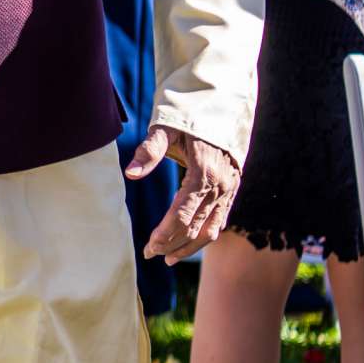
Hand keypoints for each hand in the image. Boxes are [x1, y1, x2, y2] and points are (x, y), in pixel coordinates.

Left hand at [128, 124, 240, 263]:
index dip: (165, 234)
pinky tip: (190, 243)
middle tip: (149, 254)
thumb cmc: (188, 114)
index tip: (147, 247)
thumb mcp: (166, 127)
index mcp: (204, 173)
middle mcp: (221, 185)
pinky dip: (205, 235)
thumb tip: (130, 173)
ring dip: (190, 246)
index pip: (183, 215)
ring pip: (211, 229)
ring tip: (168, 258)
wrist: (222, 104)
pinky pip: (220, 219)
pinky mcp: (233, 188)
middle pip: (196, 227)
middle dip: (172, 244)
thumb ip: (150, 150)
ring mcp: (230, 189)